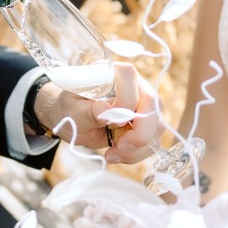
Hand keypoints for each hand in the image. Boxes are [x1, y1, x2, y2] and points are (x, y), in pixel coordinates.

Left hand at [33, 60, 160, 164]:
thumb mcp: (71, 111)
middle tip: (118, 148)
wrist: (72, 119)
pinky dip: (136, 153)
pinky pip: (152, 141)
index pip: (130, 77)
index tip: (108, 121)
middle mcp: (134, 85)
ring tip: (112, 154)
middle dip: (139, 134)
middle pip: (153, 106)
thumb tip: (106, 111)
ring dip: (137, 148)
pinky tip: (116, 154)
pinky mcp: (145, 123)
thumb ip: (88, 111)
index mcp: (113, 74)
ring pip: (157, 126)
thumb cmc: (69, 108)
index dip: (125, 101)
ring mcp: (143, 105)